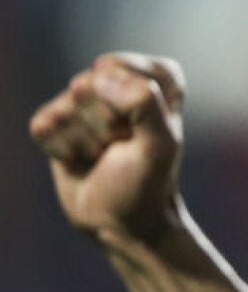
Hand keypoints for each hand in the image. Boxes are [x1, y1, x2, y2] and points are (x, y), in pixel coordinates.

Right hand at [28, 52, 187, 244]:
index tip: (143, 130)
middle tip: (122, 147)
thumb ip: (143, 102)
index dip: (129, 104)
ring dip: (84, 141)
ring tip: (103, 156)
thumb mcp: (160, 145)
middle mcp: (119, 83)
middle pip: (89, 85)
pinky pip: (43, 126)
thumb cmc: (148, 184)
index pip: (122, 67)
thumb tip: (99, 75)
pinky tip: (79, 161)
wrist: (122, 224)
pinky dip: (61, 150)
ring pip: (64, 107)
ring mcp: (84, 103)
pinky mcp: (55, 124)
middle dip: (105, 124)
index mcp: (157, 79)